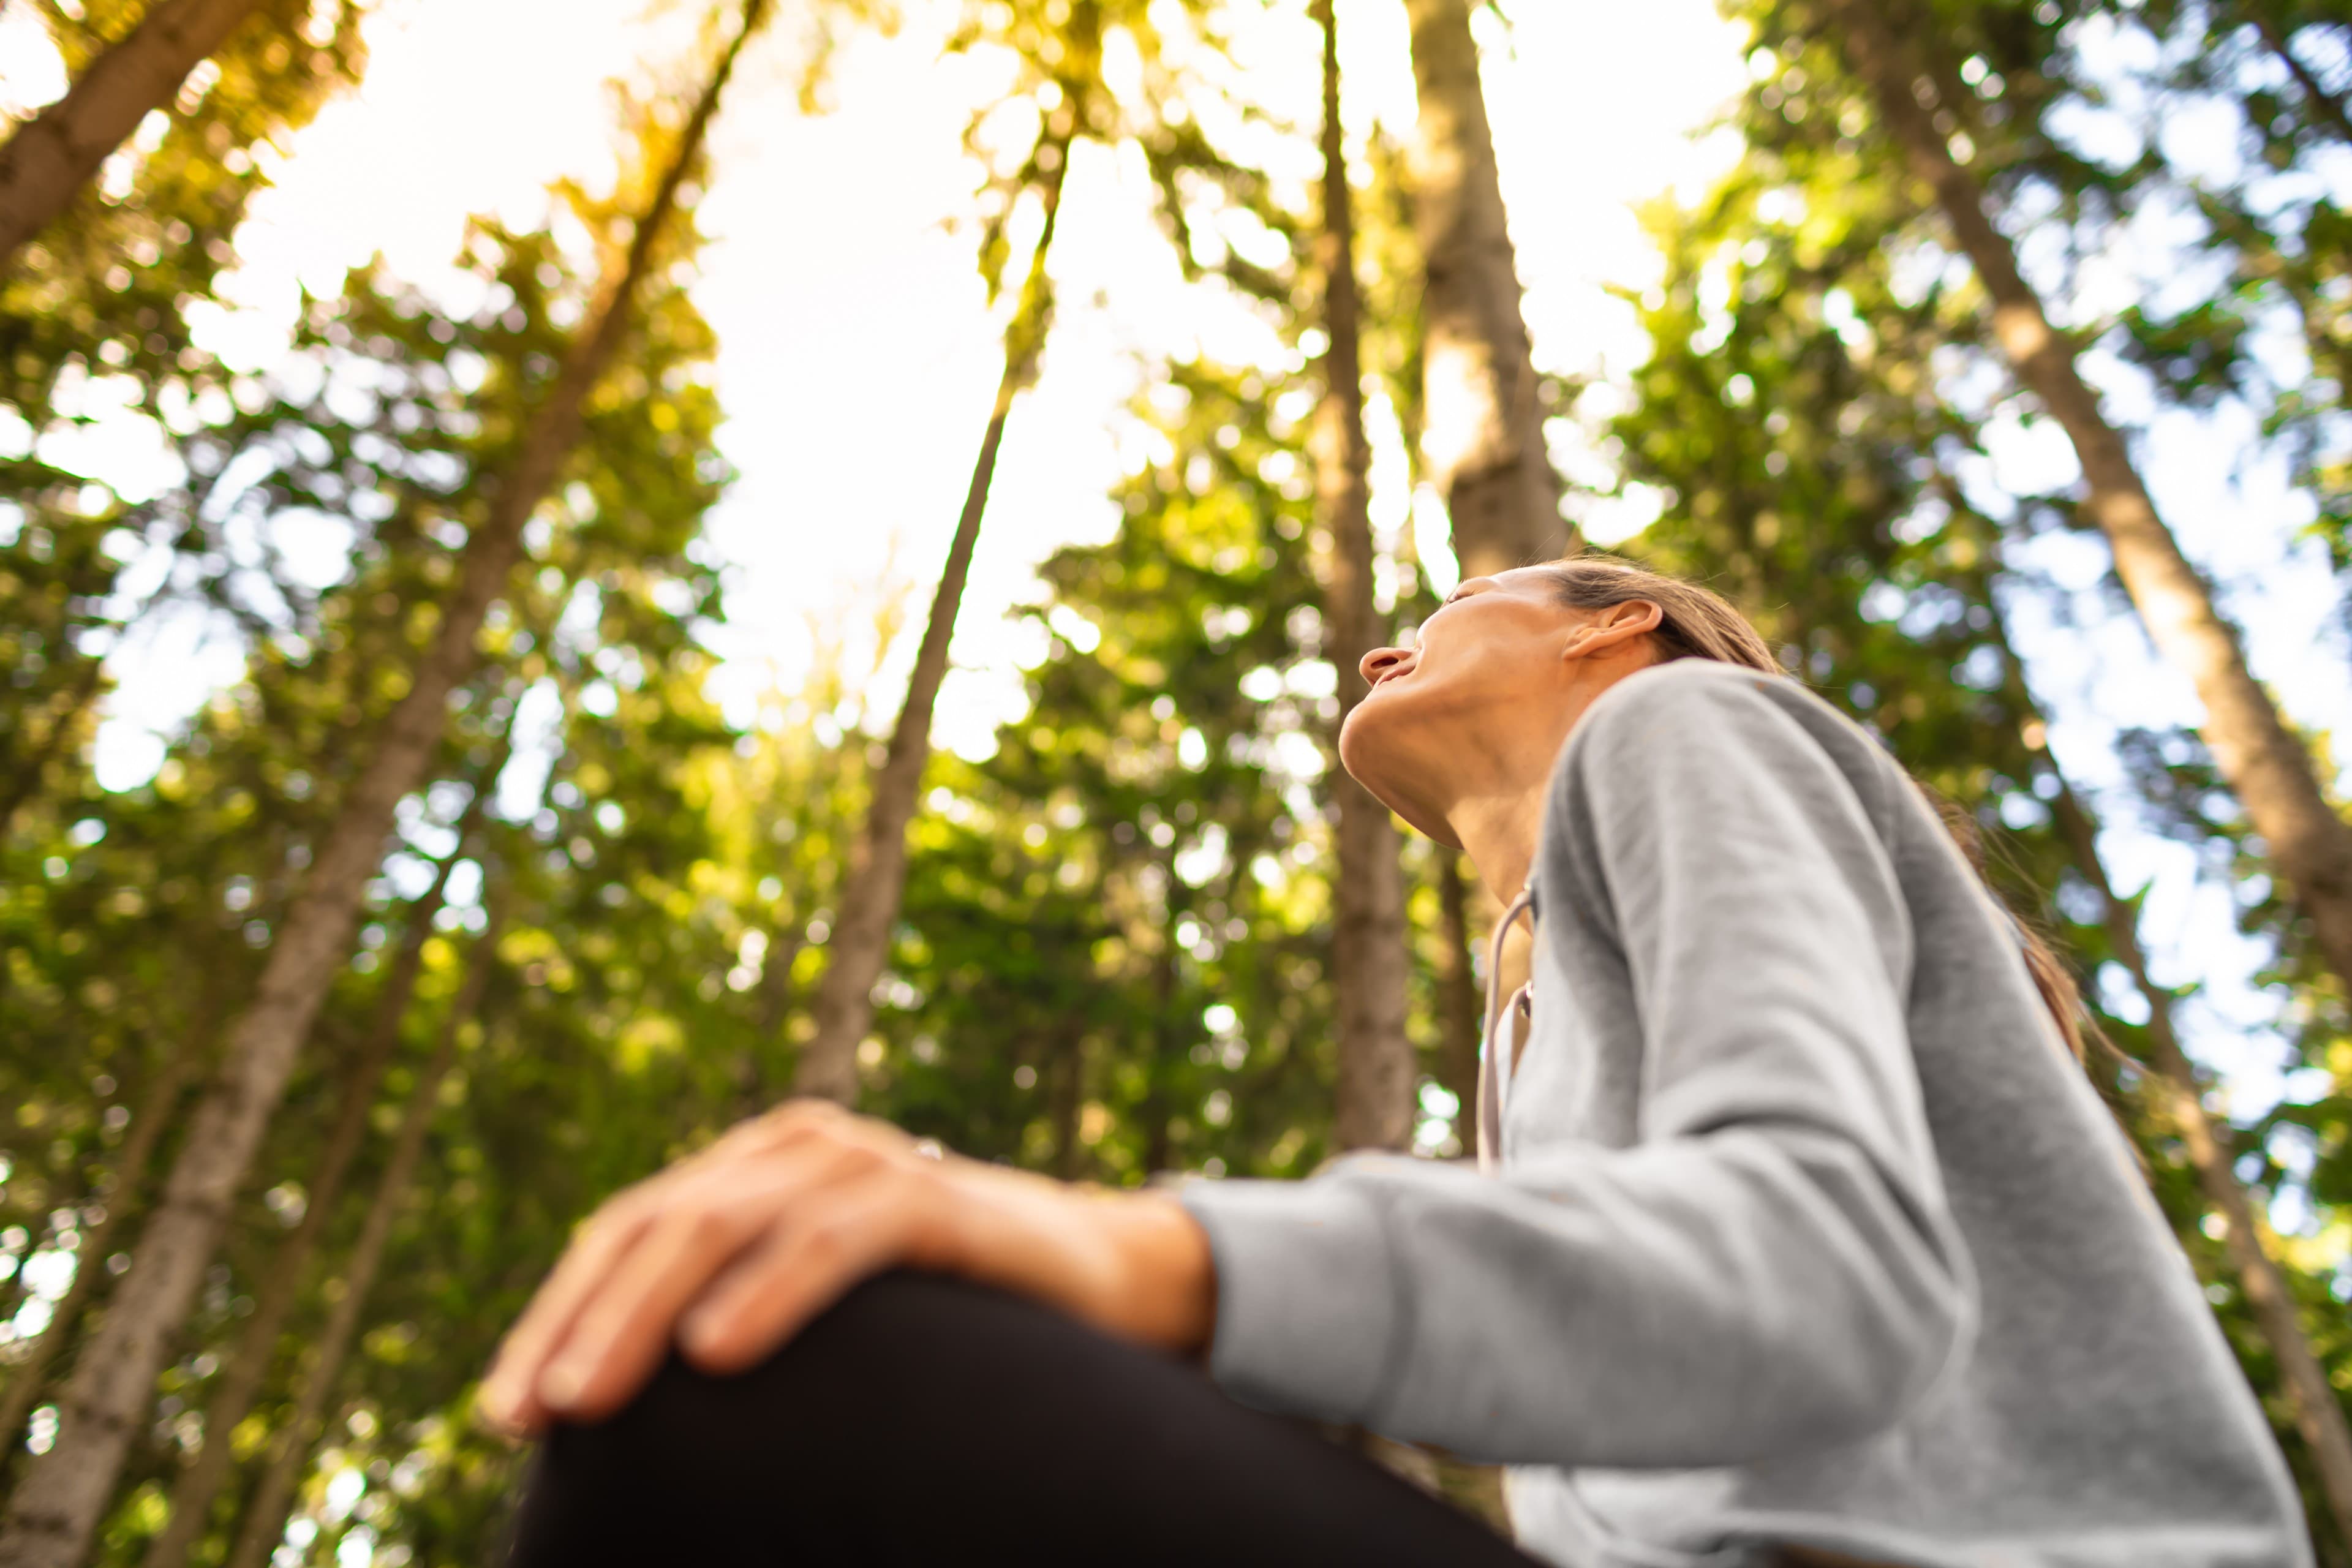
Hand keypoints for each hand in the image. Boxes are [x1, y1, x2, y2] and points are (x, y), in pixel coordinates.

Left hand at [477, 1100, 1215, 1434]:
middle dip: (581, 1322)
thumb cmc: (943, 1312)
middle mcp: (797, 1148)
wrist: (1097, 1275)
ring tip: (587, 1397)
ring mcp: (863, 1162)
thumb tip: (619, 1414)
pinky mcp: (929, 1197)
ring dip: (643, 1315)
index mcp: (757, 1170)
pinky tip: (713, 1351)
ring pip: (724, 1226)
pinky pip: (832, 1240)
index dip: (557, 1316)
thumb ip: (738, 1322)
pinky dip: (767, 1293)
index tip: (504, 1415)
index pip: (627, 1233)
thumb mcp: (824, 1313)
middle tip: (530, 1414)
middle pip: (659, 1226)